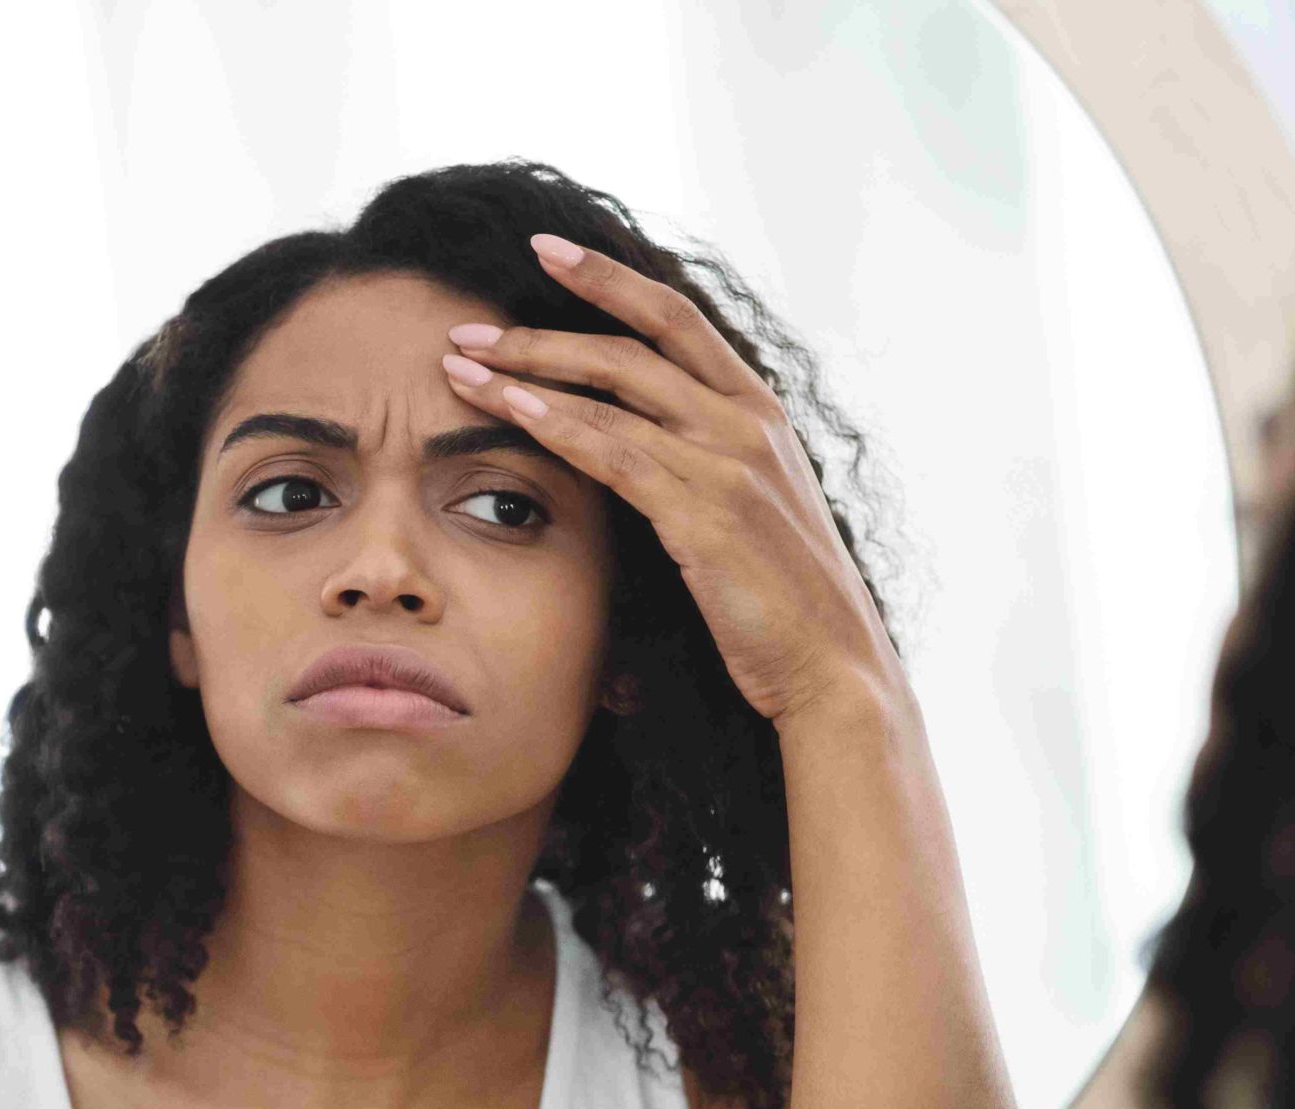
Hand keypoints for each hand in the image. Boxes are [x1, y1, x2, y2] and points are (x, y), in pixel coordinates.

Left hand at [441, 233, 904, 731]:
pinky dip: (560, 428)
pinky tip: (511, 411)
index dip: (609, 279)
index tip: (545, 252)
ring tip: (460, 366)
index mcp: (761, 413)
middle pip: (632, 345)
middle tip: (468, 324)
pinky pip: (620, 457)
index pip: (677, 319)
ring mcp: (731, 467)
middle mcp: (748, 424)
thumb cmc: (784, 602)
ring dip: (528, 373)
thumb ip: (705, 463)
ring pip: (614, 394)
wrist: (834, 669)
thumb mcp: (753, 510)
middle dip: (542, 327)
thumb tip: (639, 441)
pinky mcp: (708, 518)